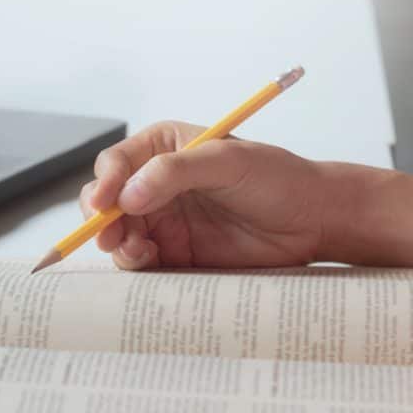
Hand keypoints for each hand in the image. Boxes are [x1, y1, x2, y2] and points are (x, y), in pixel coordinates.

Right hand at [83, 121, 327, 269]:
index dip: (104, 183)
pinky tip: (150, 260)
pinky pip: (138, 260)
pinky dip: (134, 263)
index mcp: (162, 149)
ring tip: (136, 251)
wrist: (312, 221)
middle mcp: (154, 184)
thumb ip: (174, 172)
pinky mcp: (172, 252)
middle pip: (106, 201)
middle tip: (108, 236)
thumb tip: (127, 196)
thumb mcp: (227, 161)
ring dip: (117, 244)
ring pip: (116, 234)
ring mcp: (161, 220)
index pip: (116, 163)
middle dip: (101, 219)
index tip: (102, 204)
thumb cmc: (277, 179)